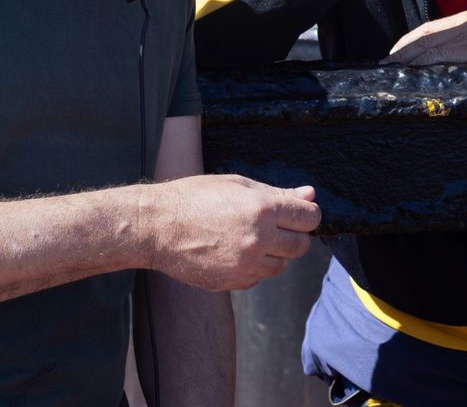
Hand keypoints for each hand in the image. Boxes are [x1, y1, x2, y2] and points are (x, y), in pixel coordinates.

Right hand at [146, 175, 320, 290]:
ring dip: (274, 254)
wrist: (156, 226)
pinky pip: (258, 278)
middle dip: (294, 235)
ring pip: (281, 266)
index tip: (296, 213)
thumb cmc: (195, 197)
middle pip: (301, 246)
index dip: (306, 214)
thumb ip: (277, 193)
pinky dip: (254, 267)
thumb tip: (310, 195)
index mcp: (263, 210)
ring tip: (250, 238)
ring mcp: (246, 265)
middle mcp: (259, 240)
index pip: (310, 218)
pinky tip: (234, 251)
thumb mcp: (237, 185)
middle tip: (274, 226)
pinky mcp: (233, 283)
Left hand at [383, 11, 466, 65]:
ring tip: (392, 68)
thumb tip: (454, 59)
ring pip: (429, 43)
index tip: (395, 52)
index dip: (409, 40)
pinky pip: (444, 54)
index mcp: (466, 19)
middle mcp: (462, 23)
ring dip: (407, 56)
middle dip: (402, 50)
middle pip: (423, 35)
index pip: (429, 28)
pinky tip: (414, 69)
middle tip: (385, 64)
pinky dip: (425, 61)